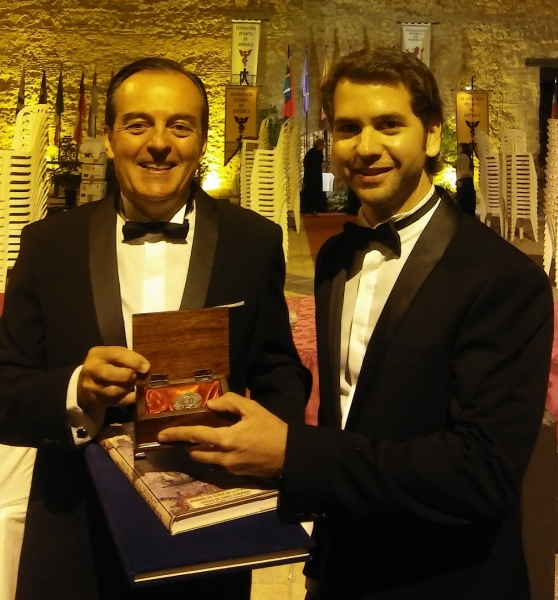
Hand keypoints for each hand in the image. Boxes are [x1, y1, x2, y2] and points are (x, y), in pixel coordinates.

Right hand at [77, 346, 149, 411]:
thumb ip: (130, 358)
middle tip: (134, 376)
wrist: (87, 383)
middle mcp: (92, 370)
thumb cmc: (107, 365)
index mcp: (97, 354)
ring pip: (115, 391)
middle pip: (111, 374)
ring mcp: (92, 387)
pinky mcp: (97, 401)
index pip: (116, 355)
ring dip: (128, 388)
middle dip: (128, 376)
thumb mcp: (115, 356)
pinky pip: (119, 401)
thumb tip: (145, 368)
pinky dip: (129, 398)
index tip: (146, 367)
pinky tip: (131, 393)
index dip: (134, 361)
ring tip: (130, 384)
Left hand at [158, 392, 287, 477]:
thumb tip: (211, 405)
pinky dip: (215, 455)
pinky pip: (220, 464)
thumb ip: (230, 402)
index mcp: (225, 440)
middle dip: (187, 445)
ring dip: (201, 450)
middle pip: (196, 452)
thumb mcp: (253, 409)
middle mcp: (224, 457)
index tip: (161, 435)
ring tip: (203, 440)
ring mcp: (230, 468)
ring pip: (207, 460)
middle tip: (184, 436)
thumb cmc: (272, 429)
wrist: (290, 454)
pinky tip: (224, 446)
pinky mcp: (238, 474)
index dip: (177, 434)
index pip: (195, 435)